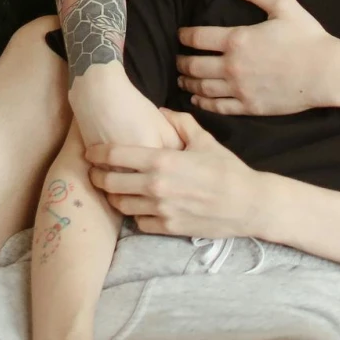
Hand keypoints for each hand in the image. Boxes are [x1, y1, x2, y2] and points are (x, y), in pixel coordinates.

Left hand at [87, 110, 265, 237]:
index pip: (115, 155)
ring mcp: (160, 210)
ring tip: (113, 189)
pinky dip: (135, 214)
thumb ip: (178, 123)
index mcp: (162, 161)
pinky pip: (138, 222)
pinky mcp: (167, 228)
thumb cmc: (227, 169)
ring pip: (120, 204)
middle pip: (110, 182)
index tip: (90, 152)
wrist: (248, 204)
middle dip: (98, 176)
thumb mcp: (204, 139)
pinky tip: (138, 206)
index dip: (97, 152)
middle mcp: (156, 186)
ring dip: (114, 196)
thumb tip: (159, 111)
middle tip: (95, 172)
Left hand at [176, 0, 336, 115]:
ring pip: (203, 87)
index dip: (185, 36)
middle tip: (177, 60)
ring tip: (182, 79)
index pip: (198, 37)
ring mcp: (240, 88)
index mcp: (237, 39)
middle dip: (182, 62)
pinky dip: (203, 103)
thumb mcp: (283, 6)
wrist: (326, 73)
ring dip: (188, 82)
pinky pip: (219, 106)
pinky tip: (198, 99)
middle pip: (195, 65)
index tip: (180, 35)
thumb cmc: (307, 37)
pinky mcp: (249, 106)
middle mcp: (233, 65)